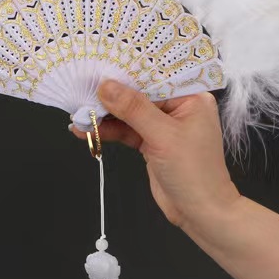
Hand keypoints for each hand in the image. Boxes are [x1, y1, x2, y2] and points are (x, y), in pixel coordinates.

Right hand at [71, 80, 240, 231]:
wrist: (200, 212)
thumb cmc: (195, 172)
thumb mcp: (163, 136)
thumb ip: (134, 109)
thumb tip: (106, 87)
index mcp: (191, 97)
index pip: (156, 76)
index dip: (128, 71)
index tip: (101, 65)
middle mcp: (178, 107)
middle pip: (139, 93)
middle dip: (111, 94)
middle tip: (83, 89)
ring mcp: (164, 125)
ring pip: (129, 113)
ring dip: (104, 115)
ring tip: (79, 115)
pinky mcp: (151, 142)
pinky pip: (126, 130)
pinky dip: (107, 131)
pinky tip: (86, 130)